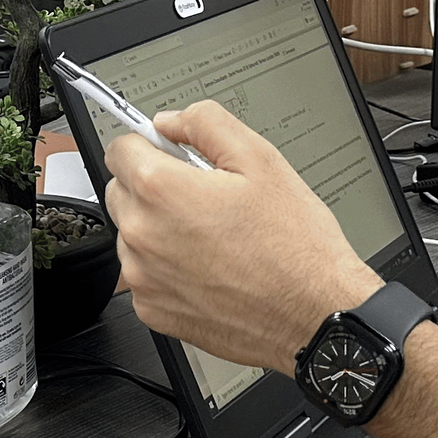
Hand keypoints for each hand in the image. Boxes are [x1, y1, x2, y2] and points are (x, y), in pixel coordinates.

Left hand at [102, 102, 377, 373]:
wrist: (317, 315)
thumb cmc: (296, 247)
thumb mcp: (261, 159)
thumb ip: (205, 124)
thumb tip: (170, 122)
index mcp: (162, 191)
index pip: (120, 149)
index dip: (149, 145)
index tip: (168, 153)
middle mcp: (143, 235)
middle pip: (121, 191)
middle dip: (152, 185)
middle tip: (201, 196)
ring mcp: (144, 278)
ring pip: (131, 234)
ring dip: (157, 228)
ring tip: (212, 236)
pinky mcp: (153, 311)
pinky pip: (144, 275)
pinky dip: (166, 268)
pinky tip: (208, 267)